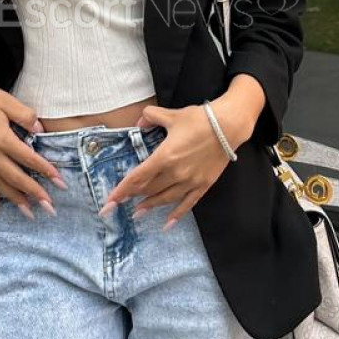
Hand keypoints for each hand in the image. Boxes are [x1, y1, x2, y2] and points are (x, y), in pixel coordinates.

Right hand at [0, 64, 66, 218]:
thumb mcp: (5, 100)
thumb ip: (24, 115)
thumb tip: (40, 128)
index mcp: (0, 138)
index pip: (28, 158)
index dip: (45, 170)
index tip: (59, 181)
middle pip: (15, 178)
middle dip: (34, 193)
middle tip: (49, 207)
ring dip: (15, 199)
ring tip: (29, 211)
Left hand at [98, 102, 242, 231]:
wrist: (229, 126)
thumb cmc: (200, 119)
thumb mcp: (171, 115)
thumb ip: (151, 117)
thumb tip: (140, 122)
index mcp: (165, 156)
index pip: (137, 177)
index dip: (121, 190)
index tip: (109, 202)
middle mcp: (175, 172)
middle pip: (149, 189)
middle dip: (132, 197)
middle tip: (120, 204)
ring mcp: (190, 181)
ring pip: (165, 198)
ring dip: (150, 206)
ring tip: (138, 213)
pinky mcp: (203, 184)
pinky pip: (188, 203)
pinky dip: (177, 215)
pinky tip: (168, 224)